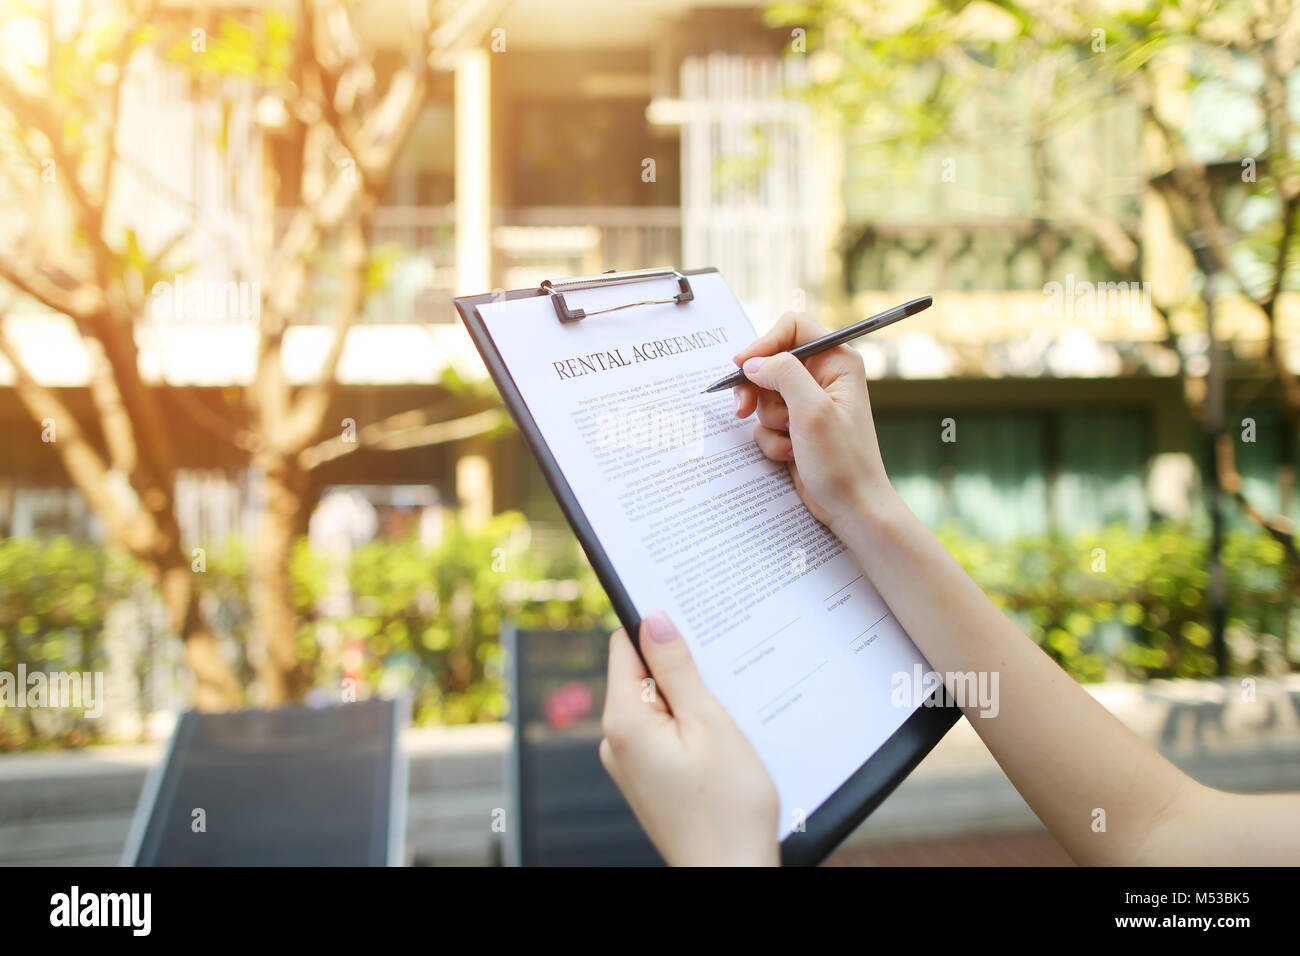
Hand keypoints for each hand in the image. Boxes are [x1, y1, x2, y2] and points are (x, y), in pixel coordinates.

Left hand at [599, 610, 779, 865]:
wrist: (730, 874)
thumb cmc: (726, 808)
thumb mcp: (709, 724)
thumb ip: (677, 669)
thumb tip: (654, 620)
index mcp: (623, 720)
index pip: (625, 646)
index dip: (658, 628)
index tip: (693, 621)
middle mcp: (615, 740)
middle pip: (640, 674)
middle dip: (680, 666)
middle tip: (723, 669)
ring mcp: (629, 762)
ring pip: (656, 704)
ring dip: (689, 698)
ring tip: (728, 712)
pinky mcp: (647, 778)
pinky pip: (662, 733)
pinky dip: (689, 726)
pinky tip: (721, 740)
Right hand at [733, 313, 890, 532]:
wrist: (852, 507)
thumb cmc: (844, 462)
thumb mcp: (813, 411)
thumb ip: (783, 375)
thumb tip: (753, 363)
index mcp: (837, 362)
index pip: (792, 329)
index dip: (764, 344)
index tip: (742, 366)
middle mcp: (823, 377)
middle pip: (771, 362)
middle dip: (758, 390)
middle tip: (742, 409)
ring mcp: (808, 403)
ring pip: (764, 395)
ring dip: (769, 421)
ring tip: (790, 440)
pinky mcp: (796, 427)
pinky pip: (766, 422)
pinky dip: (772, 440)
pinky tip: (791, 455)